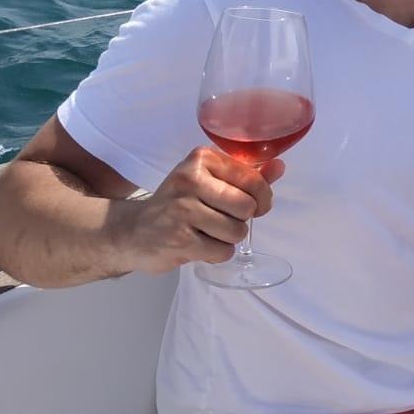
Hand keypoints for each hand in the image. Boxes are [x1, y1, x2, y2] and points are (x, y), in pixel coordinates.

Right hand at [112, 146, 285, 274]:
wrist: (133, 231)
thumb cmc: (178, 204)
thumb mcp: (208, 181)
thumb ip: (246, 175)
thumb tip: (280, 167)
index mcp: (201, 159)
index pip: (252, 179)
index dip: (261, 198)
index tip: (252, 204)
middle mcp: (190, 180)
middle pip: (247, 207)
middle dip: (242, 220)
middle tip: (223, 220)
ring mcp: (182, 210)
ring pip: (236, 232)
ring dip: (228, 239)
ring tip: (207, 232)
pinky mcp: (179, 240)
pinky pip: (222, 252)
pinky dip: (216, 253)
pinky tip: (198, 245)